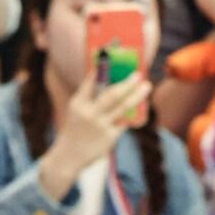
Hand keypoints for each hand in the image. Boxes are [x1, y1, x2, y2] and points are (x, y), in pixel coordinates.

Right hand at [40, 74, 152, 199]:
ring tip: (147, 86)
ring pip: (123, 107)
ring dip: (137, 95)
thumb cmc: (75, 131)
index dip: (102, 69)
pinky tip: (142, 108)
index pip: (91, 82)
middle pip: (112, 94)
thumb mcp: (77, 112)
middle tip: (138, 74)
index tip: (112, 57)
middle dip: (127, 82)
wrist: (68, 157)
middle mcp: (88, 112)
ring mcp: (100, 125)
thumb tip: (111, 84)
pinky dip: (133, 115)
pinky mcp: (109, 137)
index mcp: (78, 103)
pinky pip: (125, 122)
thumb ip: (91, 99)